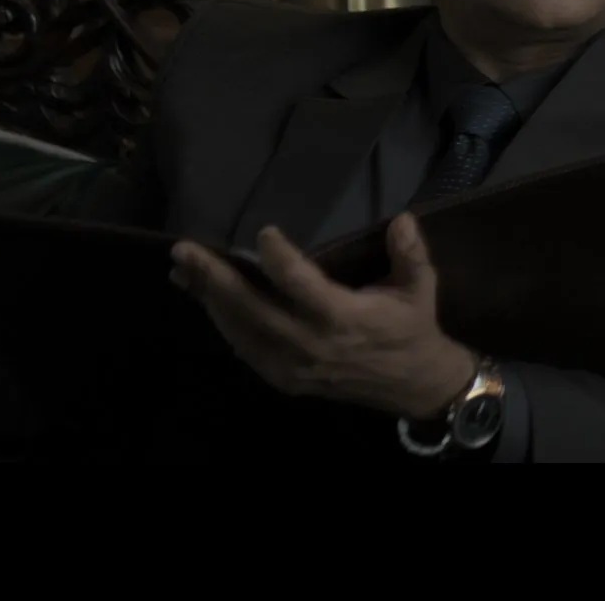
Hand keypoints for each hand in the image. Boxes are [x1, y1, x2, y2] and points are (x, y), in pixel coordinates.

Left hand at [168, 213, 476, 419]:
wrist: (413, 385)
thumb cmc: (413, 328)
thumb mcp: (420, 287)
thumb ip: (410, 253)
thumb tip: (401, 220)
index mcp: (345, 318)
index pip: (302, 285)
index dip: (279, 259)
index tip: (263, 233)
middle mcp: (313, 343)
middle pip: (254, 309)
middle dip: (215, 279)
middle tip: (185, 251)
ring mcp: (295, 365)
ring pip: (242, 331)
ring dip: (209, 300)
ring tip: (183, 272)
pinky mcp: (286, 379)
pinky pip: (246, 350)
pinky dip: (224, 325)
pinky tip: (207, 302)